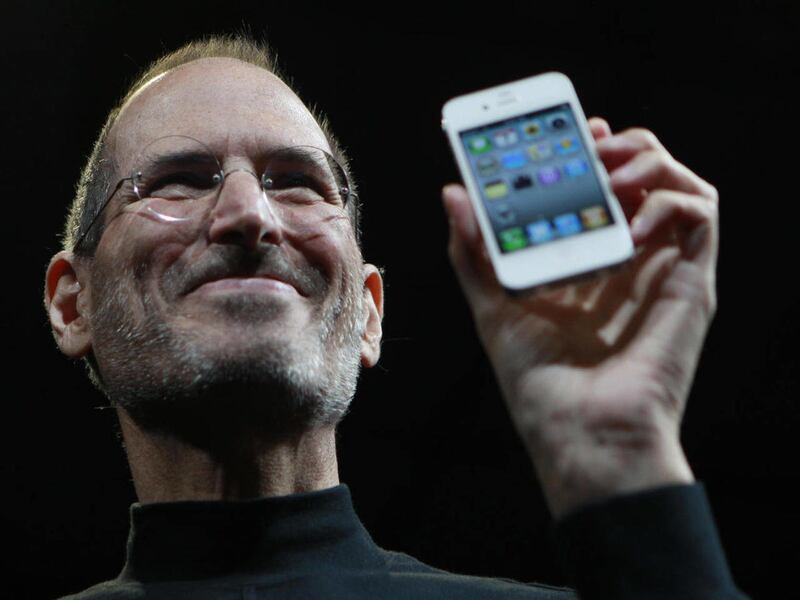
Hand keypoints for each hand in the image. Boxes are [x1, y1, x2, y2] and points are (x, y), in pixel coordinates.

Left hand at [441, 118, 718, 518]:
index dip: (593, 151)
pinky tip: (632, 220)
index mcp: (586, 261)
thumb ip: (475, 252)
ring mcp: (661, 268)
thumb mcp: (492, 306)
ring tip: (611, 174)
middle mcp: (627, 259)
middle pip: (642, 176)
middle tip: (592, 142)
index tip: (573, 129)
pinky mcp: (691, 281)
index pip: (600, 188)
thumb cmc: (539, 382)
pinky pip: (699, 214)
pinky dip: (670, 199)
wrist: (579, 433)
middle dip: (622, 145)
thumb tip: (453, 195)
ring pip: (679, 184)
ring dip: (648, 161)